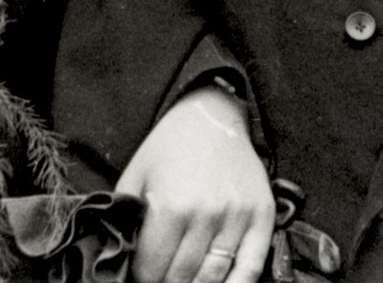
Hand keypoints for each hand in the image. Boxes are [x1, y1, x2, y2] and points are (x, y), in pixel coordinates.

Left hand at [118, 85, 275, 282]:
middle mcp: (205, 214)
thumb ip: (125, 217)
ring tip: (184, 279)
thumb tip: (120, 255)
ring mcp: (236, 216)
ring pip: (213, 277)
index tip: (141, 275)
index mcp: (169, 205)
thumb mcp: (136, 176)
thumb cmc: (170, 146)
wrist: (213, 115)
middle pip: (181, 278)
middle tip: (161, 278)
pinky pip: (251, 266)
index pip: (151, 269)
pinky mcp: (262, 215)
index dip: (142, 277)